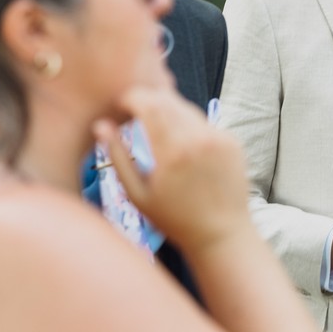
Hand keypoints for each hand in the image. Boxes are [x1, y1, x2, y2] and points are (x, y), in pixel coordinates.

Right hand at [103, 86, 249, 251]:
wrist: (222, 234)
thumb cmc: (174, 219)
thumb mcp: (137, 194)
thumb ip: (117, 157)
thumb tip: (100, 125)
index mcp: (172, 151)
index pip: (149, 103)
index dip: (131, 97)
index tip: (120, 104)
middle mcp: (199, 138)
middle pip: (168, 99)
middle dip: (148, 98)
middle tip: (134, 110)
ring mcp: (219, 138)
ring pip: (187, 108)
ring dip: (168, 110)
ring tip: (155, 126)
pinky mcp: (232, 141)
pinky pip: (204, 122)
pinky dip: (188, 124)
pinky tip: (181, 143)